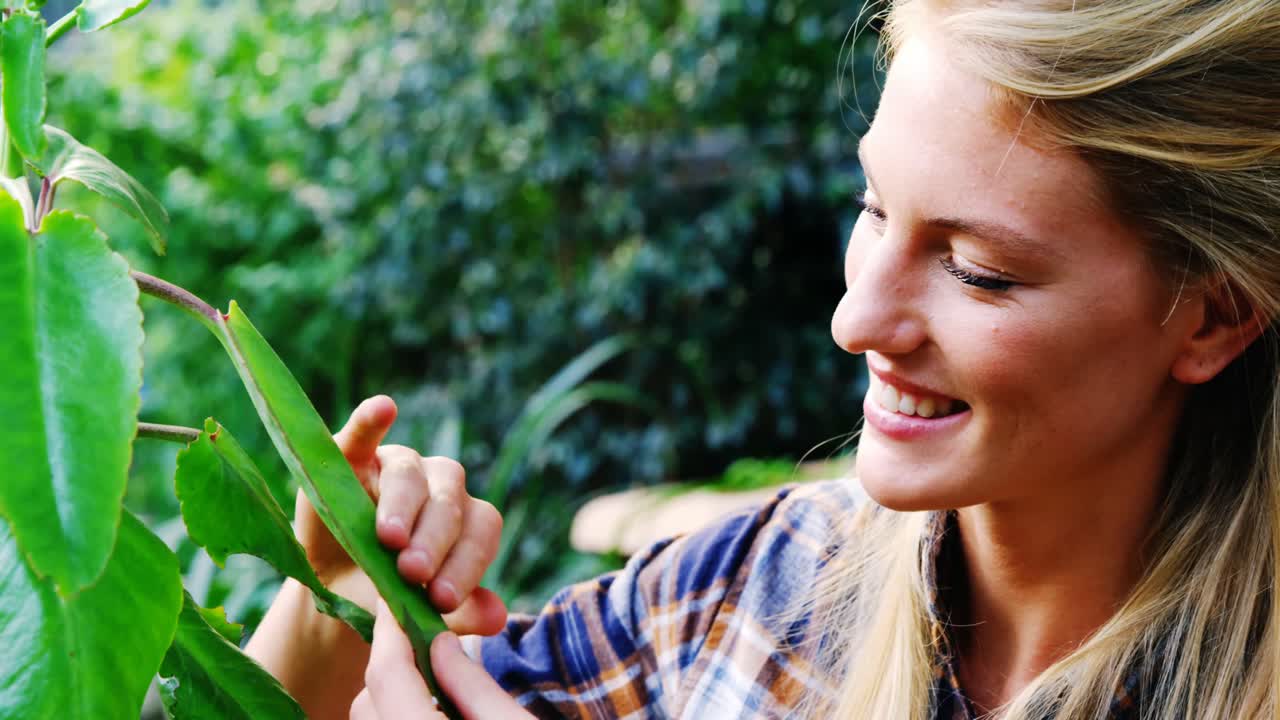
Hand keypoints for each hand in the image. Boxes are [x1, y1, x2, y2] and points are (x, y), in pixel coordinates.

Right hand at [297, 395, 507, 635]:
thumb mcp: (417, 613)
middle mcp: (440, 486)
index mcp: (466, 520)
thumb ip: (458, 613)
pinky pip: (363, 433)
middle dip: (434, 539)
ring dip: (404, 504)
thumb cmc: (387, 597)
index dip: (466, 564)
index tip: (442, 600)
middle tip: (413, 573)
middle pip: (450, 501)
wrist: (335, 590)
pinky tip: (382, 409)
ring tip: (389, 538)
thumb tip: (498, 616)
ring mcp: (397, 466)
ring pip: (412, 474)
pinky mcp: (352, 456)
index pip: (480, 532)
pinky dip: (371, 420)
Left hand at [350, 600, 534, 719]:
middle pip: (369, 699)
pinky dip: (396, 714)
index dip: (391, 630)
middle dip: (393, 666)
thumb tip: (442, 642)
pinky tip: (433, 711)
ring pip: (371, 717)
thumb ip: (472, 683)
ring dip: (392, 694)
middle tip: (428, 644)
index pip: (387, 672)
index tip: (397, 598)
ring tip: (436, 681)